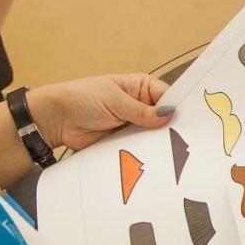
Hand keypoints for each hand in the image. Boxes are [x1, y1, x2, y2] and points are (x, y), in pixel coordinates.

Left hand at [30, 74, 170, 151]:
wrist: (56, 120)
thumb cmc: (81, 98)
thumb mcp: (114, 100)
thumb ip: (141, 110)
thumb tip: (166, 115)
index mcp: (140, 87)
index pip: (166, 96)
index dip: (176, 107)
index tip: (188, 120)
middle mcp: (139, 105)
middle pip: (162, 118)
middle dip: (167, 127)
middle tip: (179, 137)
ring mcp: (132, 124)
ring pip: (152, 135)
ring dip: (155, 141)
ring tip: (167, 150)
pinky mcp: (123, 141)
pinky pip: (138, 148)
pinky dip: (143, 152)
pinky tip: (150, 157)